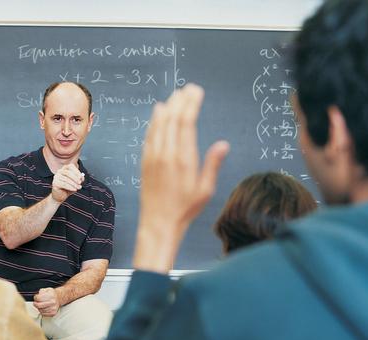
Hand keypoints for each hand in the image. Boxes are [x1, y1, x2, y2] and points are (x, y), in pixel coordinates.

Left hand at [33, 287, 60, 316]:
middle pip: (38, 305)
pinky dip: (42, 311)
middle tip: (36, 302)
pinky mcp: (53, 313)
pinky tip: (44, 308)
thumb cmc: (52, 294)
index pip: (38, 298)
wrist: (58, 298)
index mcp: (51, 295)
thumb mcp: (46, 289)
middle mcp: (53, 302)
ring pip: (40, 310)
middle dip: (35, 304)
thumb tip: (36, 296)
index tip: (36, 297)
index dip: (35, 298)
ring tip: (41, 304)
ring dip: (39, 308)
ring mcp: (53, 308)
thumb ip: (40, 292)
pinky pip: (43, 314)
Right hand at [51, 164, 83, 202]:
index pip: (71, 166)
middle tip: (80, 182)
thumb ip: (79, 179)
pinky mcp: (55, 183)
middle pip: (68, 172)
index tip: (81, 177)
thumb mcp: (75, 183)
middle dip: (75, 178)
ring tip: (78, 187)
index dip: (76, 171)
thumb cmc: (68, 188)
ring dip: (74, 184)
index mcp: (65, 169)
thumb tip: (82, 177)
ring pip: (66, 179)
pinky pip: (64, 184)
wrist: (61, 195)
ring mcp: (56, 177)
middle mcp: (60, 171)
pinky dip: (70, 187)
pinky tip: (74, 189)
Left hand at [134, 84, 229, 272]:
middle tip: (188, 88)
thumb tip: (223, 144)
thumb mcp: (205, 190)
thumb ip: (212, 165)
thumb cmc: (185, 209)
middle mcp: (167, 155)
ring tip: (176, 95)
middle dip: (181, 101)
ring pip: (159, 125)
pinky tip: (159, 111)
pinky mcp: (145, 162)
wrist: (158, 223)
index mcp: (184, 159)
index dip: (191, 105)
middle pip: (173, 120)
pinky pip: (149, 135)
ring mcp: (153, 157)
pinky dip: (154, 121)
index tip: (196, 92)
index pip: (186, 124)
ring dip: (168, 107)